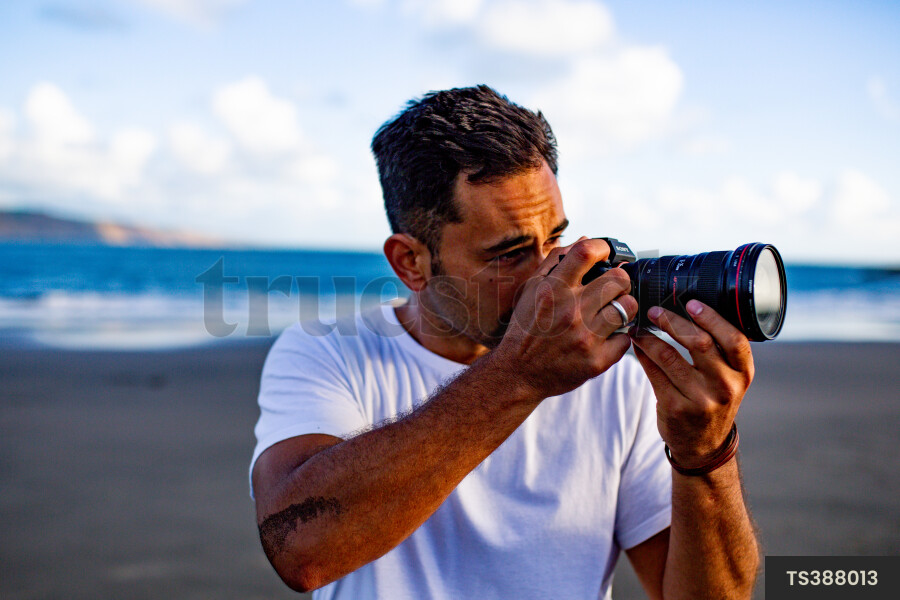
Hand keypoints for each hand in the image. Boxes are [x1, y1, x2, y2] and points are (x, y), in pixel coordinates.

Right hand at [490, 238, 638, 400]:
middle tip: (614, 287)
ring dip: (624, 306)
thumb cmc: (525, 328)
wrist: (518, 373)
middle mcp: (570, 311)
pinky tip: (605, 337)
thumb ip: (555, 262)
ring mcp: (585, 337)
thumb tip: (585, 240)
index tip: (608, 253)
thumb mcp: (531, 290)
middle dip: (620, 279)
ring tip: (612, 311)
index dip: (604, 247)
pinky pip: (626, 338)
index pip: (586, 253)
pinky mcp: (596, 360)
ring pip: (628, 307)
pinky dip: (619, 336)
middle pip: (618, 279)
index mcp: (553, 290)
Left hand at [629, 300, 753, 468]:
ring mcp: (700, 399)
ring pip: (669, 356)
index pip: (734, 340)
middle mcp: (725, 387)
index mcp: (743, 374)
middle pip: (700, 343)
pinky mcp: (675, 408)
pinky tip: (637, 344)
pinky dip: (643, 354)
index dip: (713, 318)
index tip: (692, 303)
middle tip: (655, 310)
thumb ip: (720, 350)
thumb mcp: (730, 378)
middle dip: (673, 322)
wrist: (702, 444)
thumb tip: (691, 308)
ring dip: (650, 337)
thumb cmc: (714, 399)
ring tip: (639, 326)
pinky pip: (654, 373)